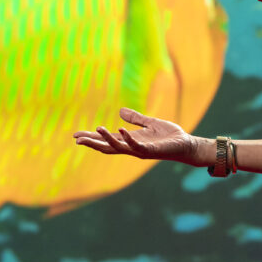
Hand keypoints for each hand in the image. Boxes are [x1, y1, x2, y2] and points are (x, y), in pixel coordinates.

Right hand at [73, 107, 199, 164]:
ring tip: (96, 128)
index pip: (106, 140)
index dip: (92, 138)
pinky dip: (127, 139)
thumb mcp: (150, 123)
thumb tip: (120, 110)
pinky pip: (136, 146)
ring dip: (106, 139)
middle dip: (92, 143)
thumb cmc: (169, 136)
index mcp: (130, 140)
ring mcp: (140, 150)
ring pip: (118, 147)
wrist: (186, 144)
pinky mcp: (150, 150)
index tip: (76, 136)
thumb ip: (136, 118)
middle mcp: (132, 147)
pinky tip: (119, 130)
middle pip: (107, 147)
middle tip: (77, 139)